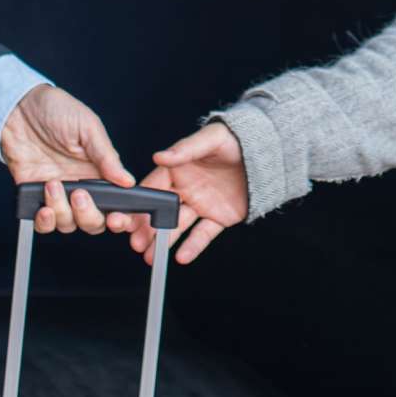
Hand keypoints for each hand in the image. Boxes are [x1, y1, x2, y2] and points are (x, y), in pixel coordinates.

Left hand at [0, 84, 133, 235]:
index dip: (117, 215)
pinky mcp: (34, 194)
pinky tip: (44, 207)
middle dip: (88, 215)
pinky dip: (45, 221)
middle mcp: (79, 184)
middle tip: (79, 195)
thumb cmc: (55, 109)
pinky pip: (43, 221)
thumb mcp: (88, 127)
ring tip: (53, 185)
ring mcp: (57, 192)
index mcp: (97, 170)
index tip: (115, 216)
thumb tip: (127, 180)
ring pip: (68, 223)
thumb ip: (107, 156)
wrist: (18, 107)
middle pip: (92, 221)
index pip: (114, 202)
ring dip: (62, 211)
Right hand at [109, 120, 247, 264]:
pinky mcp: (219, 217)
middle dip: (147, 228)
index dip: (140, 202)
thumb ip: (186, 149)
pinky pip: (203, 234)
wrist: (267, 154)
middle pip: (162, 211)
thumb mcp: (211, 139)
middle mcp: (186, 189)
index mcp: (179, 168)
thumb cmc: (236, 140)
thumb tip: (159, 156)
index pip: (154, 187)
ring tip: (151, 257)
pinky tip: (181, 257)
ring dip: (164, 242)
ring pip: (178, 226)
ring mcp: (202, 204)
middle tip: (135, 243)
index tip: (128, 216)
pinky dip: (193, 246)